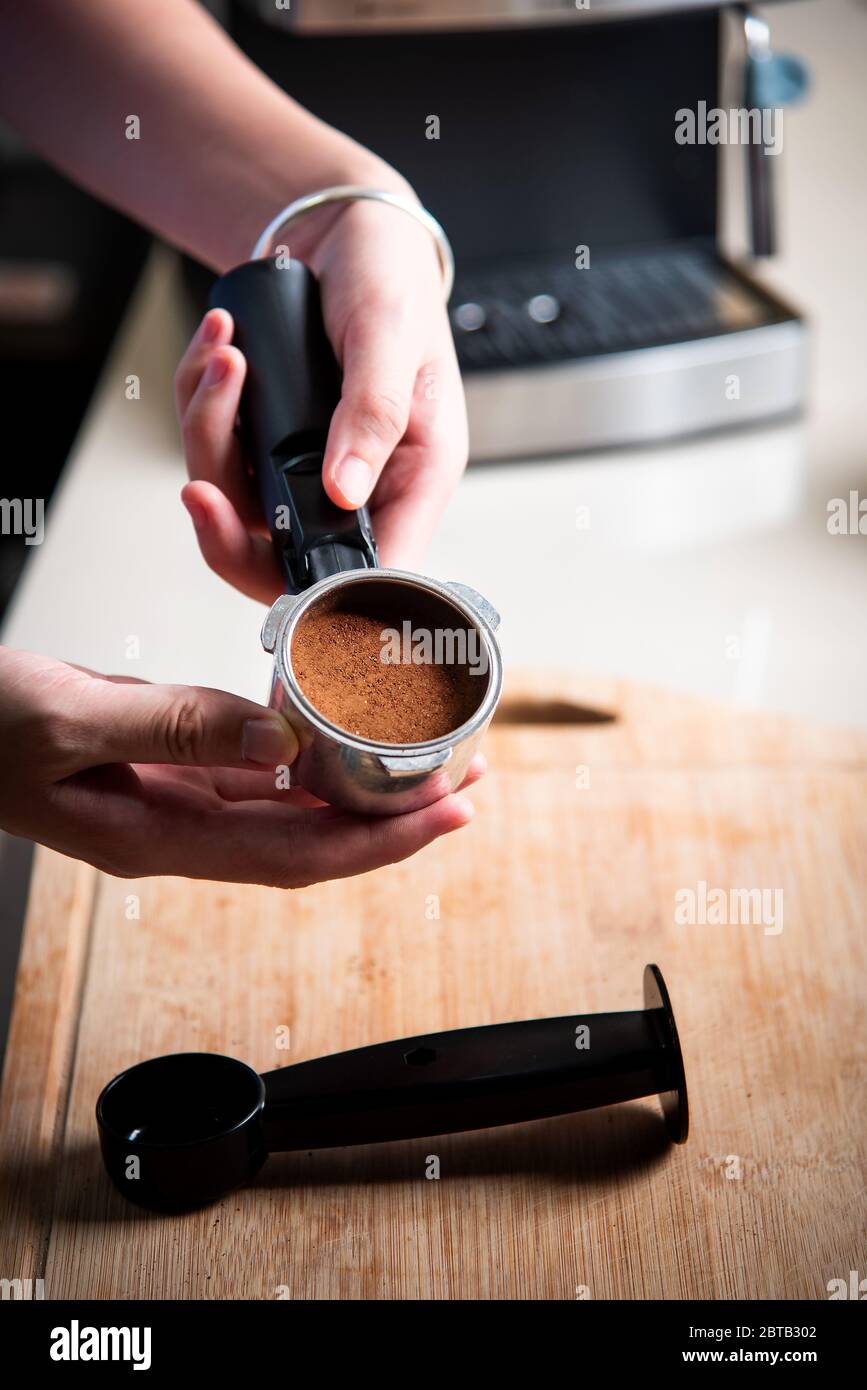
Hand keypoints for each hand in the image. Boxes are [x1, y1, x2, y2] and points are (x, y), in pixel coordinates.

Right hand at [0, 647, 480, 886]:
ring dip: (361, 790)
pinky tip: (344, 740)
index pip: (294, 855)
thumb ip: (172, 727)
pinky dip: (310, 760)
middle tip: (467, 783)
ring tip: (430, 762)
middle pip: (310, 841)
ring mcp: (178, 802)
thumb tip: (277, 740)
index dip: (378, 842)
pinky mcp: (172, 769)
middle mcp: (181, 829)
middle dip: (394, 820)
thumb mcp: (70, 721)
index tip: (447, 817)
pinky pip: (258, 774)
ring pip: (291, 810)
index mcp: (158, 837)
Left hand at [177, 194, 467, 602]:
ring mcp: (305, 470)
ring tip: (223, 356)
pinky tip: (217, 346)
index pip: (375, 574)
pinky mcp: (264, 443)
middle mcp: (357, 488)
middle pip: (286, 563)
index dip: (324, 592)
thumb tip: (344, 491)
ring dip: (209, 433)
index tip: (271, 563)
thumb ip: (375, 413)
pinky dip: (200, 400)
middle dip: (229, 531)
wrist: (348, 233)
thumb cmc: (391, 281)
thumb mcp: (393, 337)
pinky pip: (213, 449)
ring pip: (235, 504)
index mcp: (413, 480)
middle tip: (199, 493)